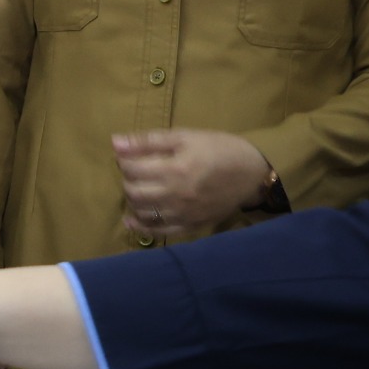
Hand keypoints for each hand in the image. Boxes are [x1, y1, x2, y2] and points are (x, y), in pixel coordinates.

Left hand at [113, 130, 271, 238]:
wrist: (253, 173)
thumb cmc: (219, 149)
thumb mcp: (186, 136)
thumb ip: (148, 141)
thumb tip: (115, 142)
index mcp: (175, 169)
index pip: (132, 169)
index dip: (123, 161)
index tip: (127, 156)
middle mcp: (176, 196)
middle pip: (134, 192)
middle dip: (127, 180)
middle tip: (133, 172)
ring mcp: (183, 214)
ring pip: (143, 213)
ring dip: (133, 201)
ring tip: (138, 189)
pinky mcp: (191, 226)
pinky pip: (160, 231)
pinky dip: (142, 226)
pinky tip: (132, 219)